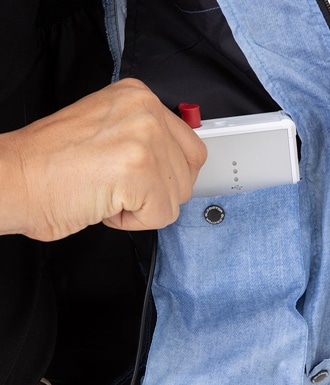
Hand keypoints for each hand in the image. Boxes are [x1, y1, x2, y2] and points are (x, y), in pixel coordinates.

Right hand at [0, 78, 205, 240]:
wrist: (12, 179)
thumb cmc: (51, 164)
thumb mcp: (110, 131)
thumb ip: (147, 139)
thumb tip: (176, 164)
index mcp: (139, 96)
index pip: (190, 148)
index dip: (167, 176)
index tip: (143, 180)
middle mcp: (146, 110)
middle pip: (188, 174)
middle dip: (158, 192)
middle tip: (119, 187)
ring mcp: (145, 137)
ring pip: (177, 197)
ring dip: (143, 207)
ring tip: (107, 191)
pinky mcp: (140, 169)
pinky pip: (162, 215)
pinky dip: (133, 221)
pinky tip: (105, 203)